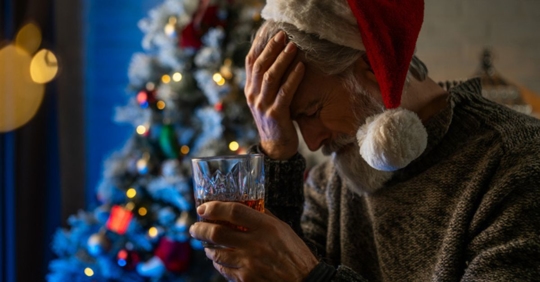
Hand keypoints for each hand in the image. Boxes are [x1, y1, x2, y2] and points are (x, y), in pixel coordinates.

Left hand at [189, 201, 317, 280]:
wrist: (305, 280)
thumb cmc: (295, 253)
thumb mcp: (283, 228)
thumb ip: (263, 217)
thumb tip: (245, 206)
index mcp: (266, 227)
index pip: (234, 212)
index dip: (214, 208)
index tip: (203, 208)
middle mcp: (255, 244)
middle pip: (217, 233)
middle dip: (200, 229)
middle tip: (194, 228)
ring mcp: (249, 263)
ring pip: (216, 254)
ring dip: (208, 248)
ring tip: (207, 245)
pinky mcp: (246, 279)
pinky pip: (224, 270)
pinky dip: (218, 264)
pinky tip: (219, 260)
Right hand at [245, 30, 304, 159]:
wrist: (276, 148)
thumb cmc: (275, 121)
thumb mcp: (266, 100)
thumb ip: (267, 83)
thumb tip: (276, 59)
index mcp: (250, 90)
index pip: (250, 62)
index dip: (259, 45)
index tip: (269, 31)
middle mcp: (253, 95)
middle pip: (259, 65)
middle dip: (271, 48)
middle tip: (283, 34)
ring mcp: (262, 105)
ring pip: (270, 76)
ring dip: (282, 59)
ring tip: (293, 46)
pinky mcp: (275, 114)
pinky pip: (284, 92)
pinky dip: (293, 78)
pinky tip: (301, 67)